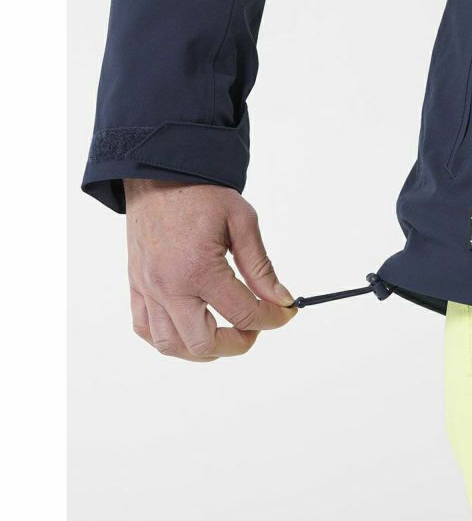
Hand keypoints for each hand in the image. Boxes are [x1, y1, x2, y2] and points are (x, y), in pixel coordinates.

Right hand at [124, 179, 296, 360]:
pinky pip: (144, 328)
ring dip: (203, 348)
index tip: (286, 312)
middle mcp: (168, 286)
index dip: (273, 319)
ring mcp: (148, 288)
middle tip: (255, 327)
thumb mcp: (242, 223)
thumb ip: (261, 268)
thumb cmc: (201, 192)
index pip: (244, 314)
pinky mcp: (136, 285)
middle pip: (205, 342)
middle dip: (238, 343)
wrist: (159, 172)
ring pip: (171, 345)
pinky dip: (169, 338)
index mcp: (199, 269)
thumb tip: (281, 300)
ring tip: (225, 334)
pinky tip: (191, 328)